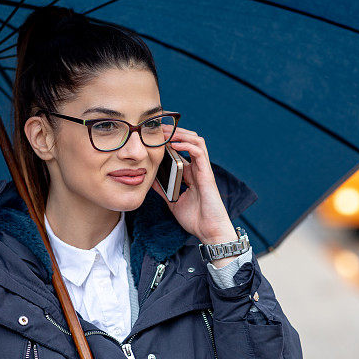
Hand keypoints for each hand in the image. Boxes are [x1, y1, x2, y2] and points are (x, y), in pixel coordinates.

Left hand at [151, 126, 237, 244]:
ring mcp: (203, 170)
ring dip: (181, 133)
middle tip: (158, 127)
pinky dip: (187, 145)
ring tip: (166, 131)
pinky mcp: (207, 174)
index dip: (170, 139)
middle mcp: (197, 168)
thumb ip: (164, 190)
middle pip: (189, 140)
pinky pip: (199, 152)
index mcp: (190, 174)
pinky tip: (175, 143)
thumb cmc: (195, 219)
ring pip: (196, 141)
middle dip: (174, 131)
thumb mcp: (173, 202)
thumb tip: (150, 182)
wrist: (209, 231)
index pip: (181, 149)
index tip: (154, 135)